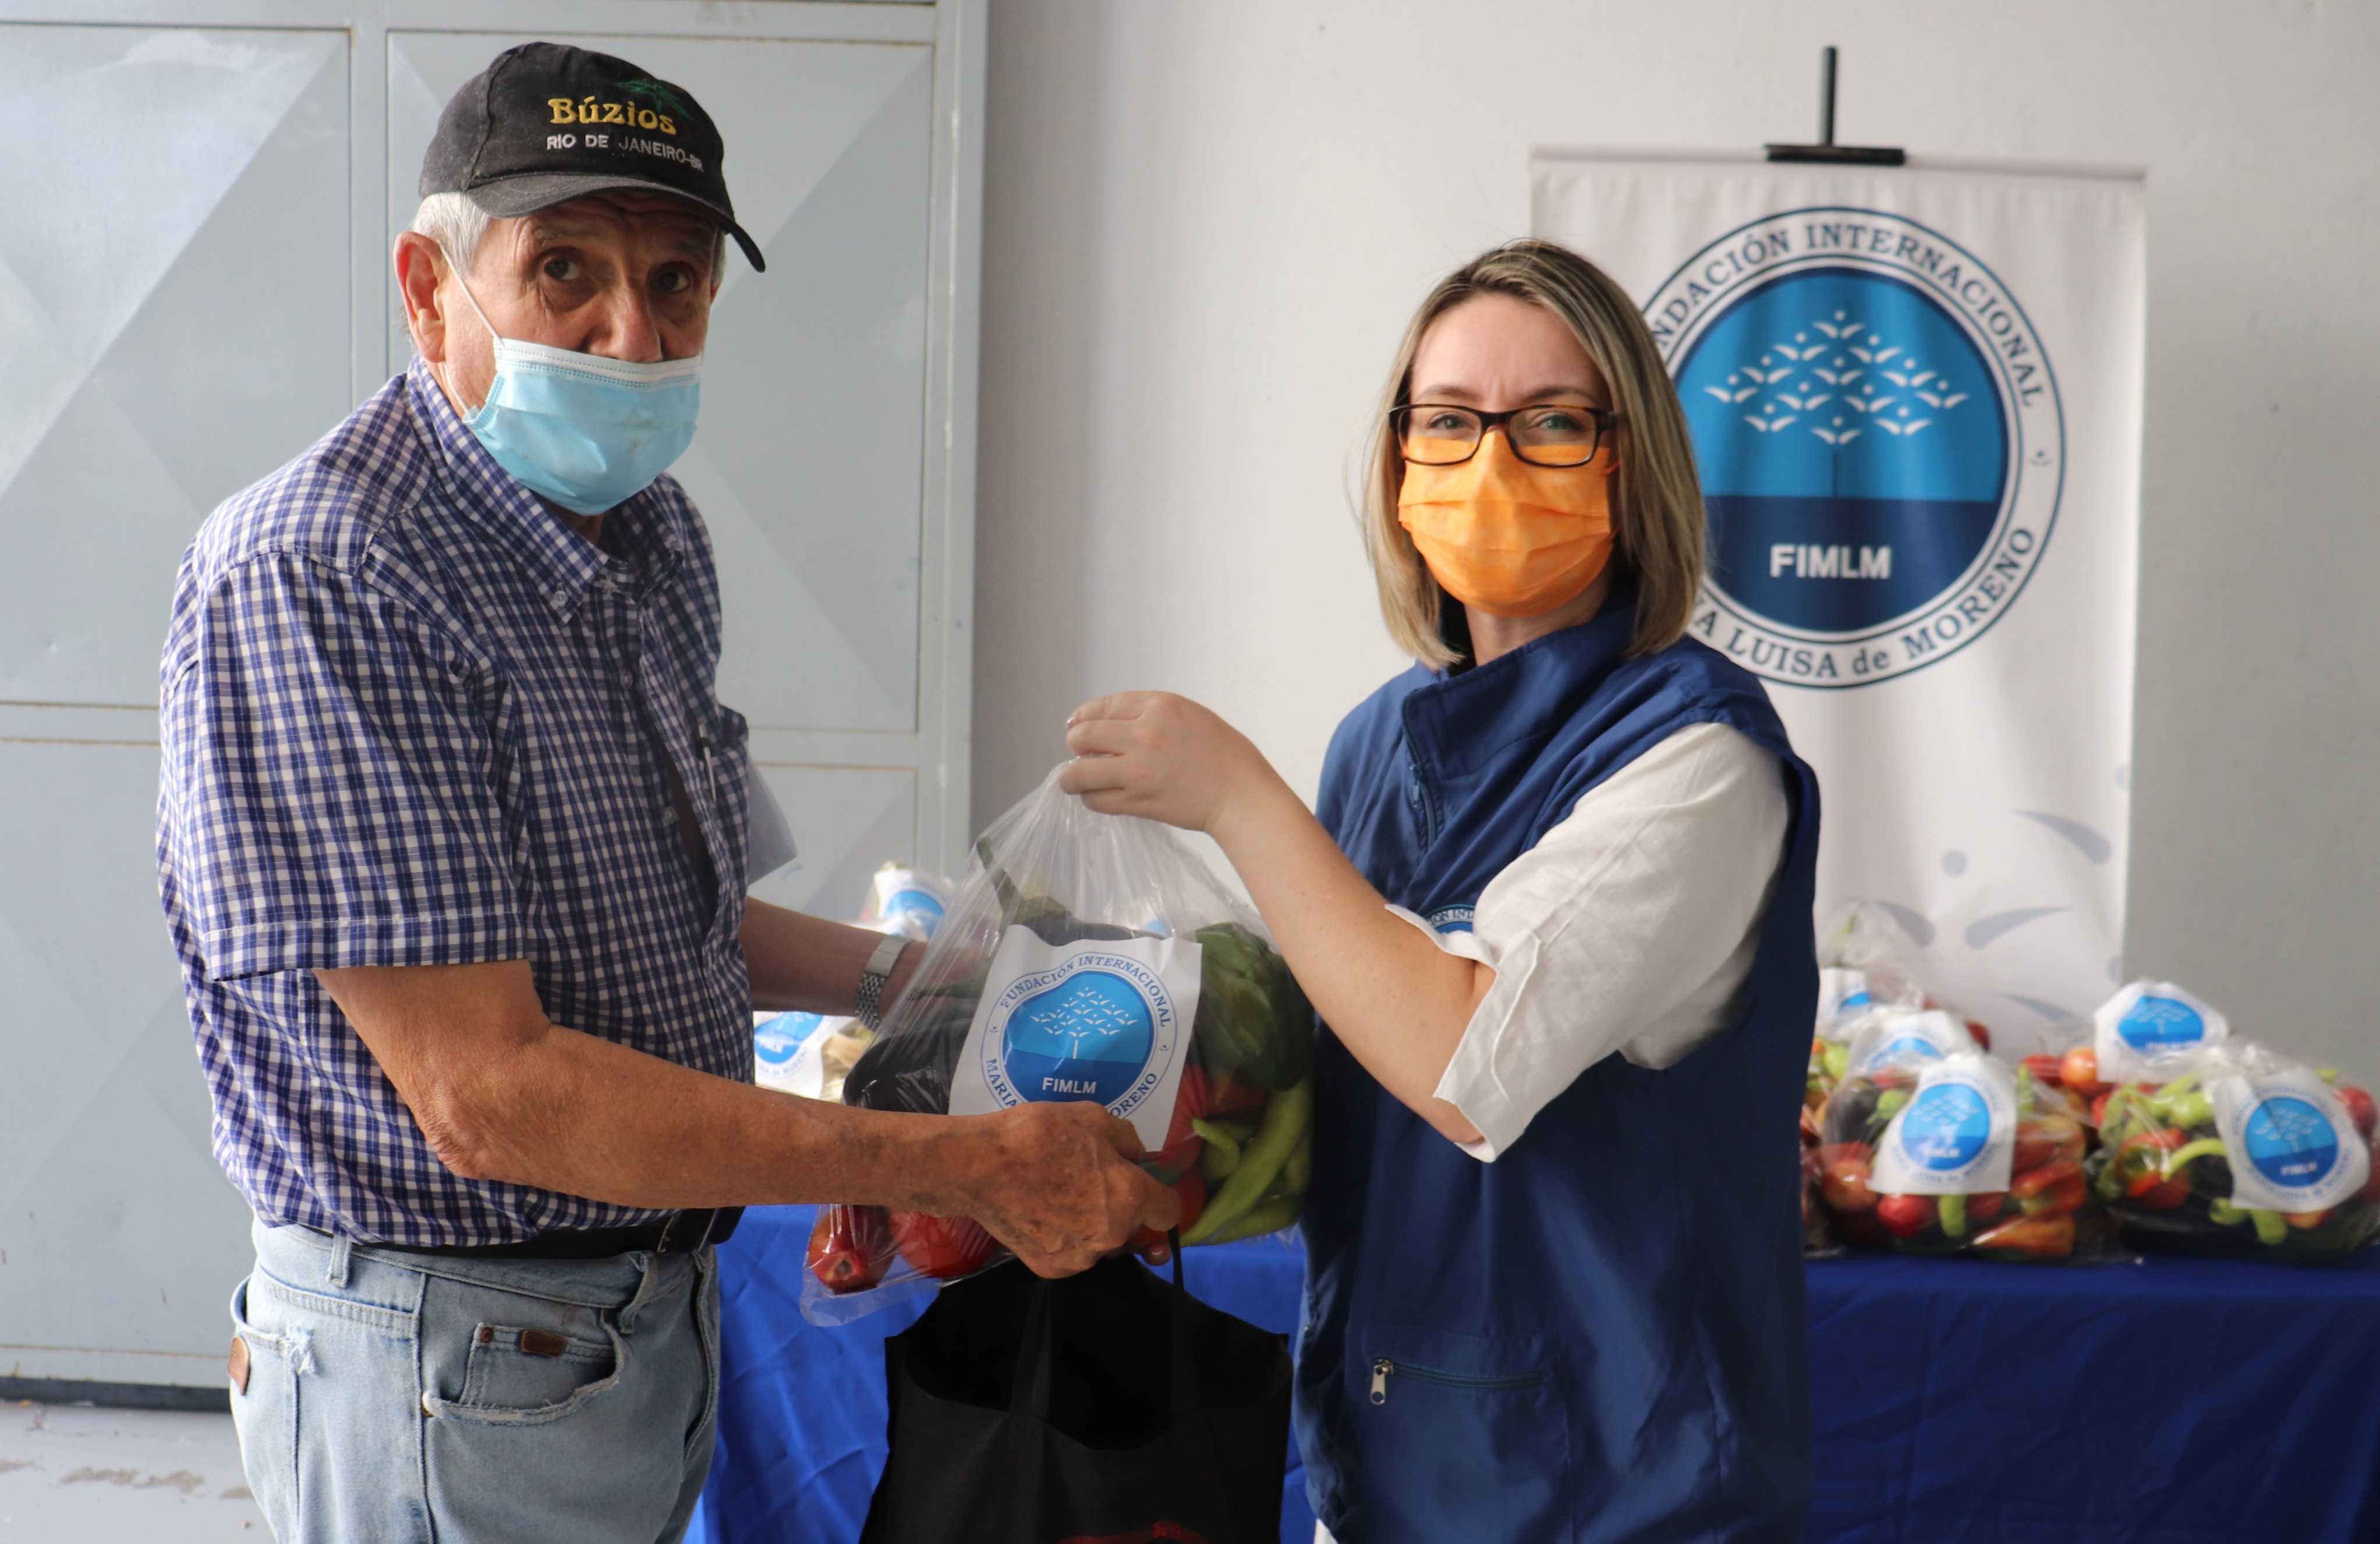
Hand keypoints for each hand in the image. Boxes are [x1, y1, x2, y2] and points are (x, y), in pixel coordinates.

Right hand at [946, 1102, 1180, 1277]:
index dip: (1159, 1195)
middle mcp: (1110, 1236)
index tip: (1143, 1185)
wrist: (978, 1166)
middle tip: (1089, 1182)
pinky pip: (1072, 1254)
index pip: (1168, 1211)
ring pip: (1102, 1243)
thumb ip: (1126, 1140)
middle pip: (1133, 1227)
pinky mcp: (1050, 1269)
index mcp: (1129, 1198)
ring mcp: (1080, 1258)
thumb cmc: (1038, 1136)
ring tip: (1062, 1197)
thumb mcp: (1093, 1118)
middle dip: (1121, 1208)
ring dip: (1094, 1226)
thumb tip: (1135, 1156)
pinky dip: (1065, 1239)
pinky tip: (1043, 1214)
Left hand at [1059, 692, 1280, 835]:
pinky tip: (1096, 797)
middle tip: (1078, 754)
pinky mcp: (1139, 800)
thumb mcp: (1191, 716)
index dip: (1082, 717)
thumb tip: (1109, 723)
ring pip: (1080, 772)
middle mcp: (1145, 733)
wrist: (1243, 795)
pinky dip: (1090, 798)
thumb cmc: (1224, 755)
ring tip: (1073, 781)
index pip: (1102, 707)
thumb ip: (1152, 714)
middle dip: (1074, 745)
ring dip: (1071, 777)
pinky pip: (1096, 799)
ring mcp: (1139, 769)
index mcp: (1160, 706)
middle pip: (1084, 735)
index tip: (1075, 725)